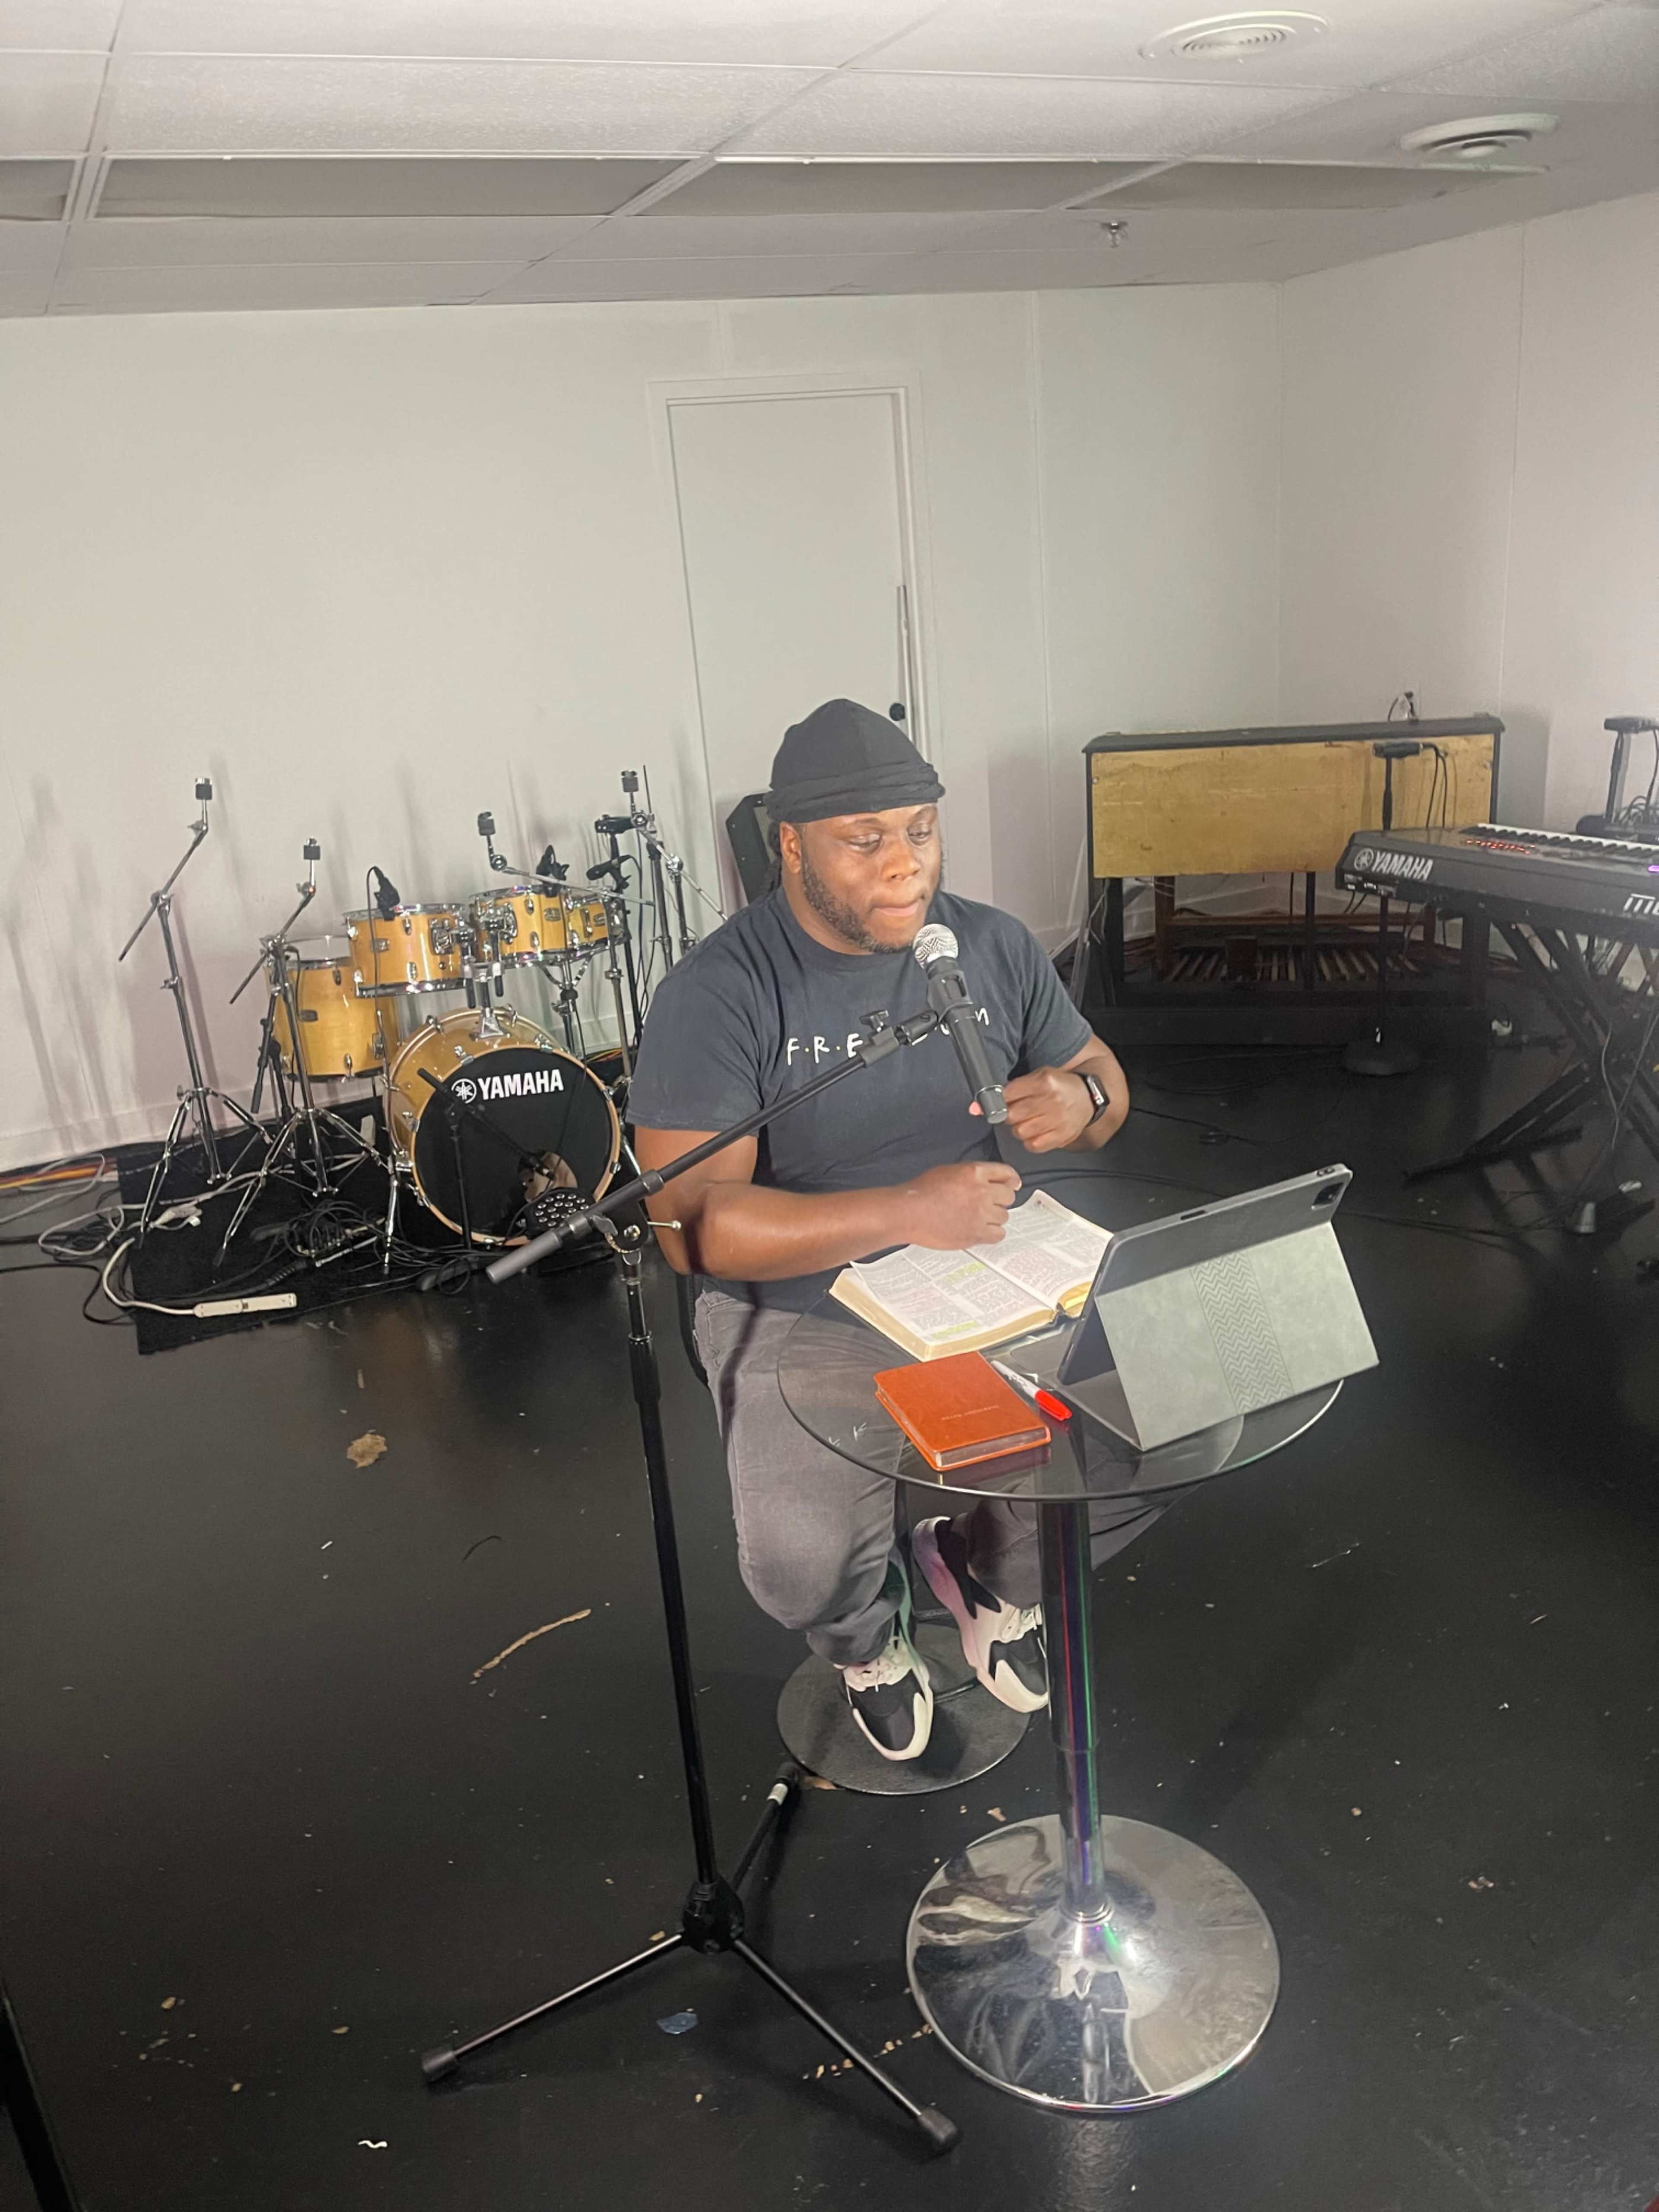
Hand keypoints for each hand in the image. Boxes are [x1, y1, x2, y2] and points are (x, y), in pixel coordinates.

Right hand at [898, 1161, 1022, 1248]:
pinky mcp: (975, 1233)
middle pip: (1008, 1196)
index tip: (1013, 1184)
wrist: (908, 1212)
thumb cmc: (920, 1192)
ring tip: (980, 1218)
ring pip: (1004, 1216)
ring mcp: (980, 1214)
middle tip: (990, 1203)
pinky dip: (993, 1233)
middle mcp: (981, 1192)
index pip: (1007, 1173)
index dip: (1012, 1180)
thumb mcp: (947, 1171)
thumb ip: (970, 1175)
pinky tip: (982, 1230)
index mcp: (974, 1172)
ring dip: (995, 1217)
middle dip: (1001, 1199)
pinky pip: (998, 1234)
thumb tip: (985, 1181)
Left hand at [982, 1067, 1094, 1151]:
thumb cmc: (1059, 1086)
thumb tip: (975, 1107)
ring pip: (1020, 1132)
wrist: (1088, 1098)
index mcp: (1044, 1081)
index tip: (991, 1104)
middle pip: (1012, 1115)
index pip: (1008, 1094)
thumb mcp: (1038, 1077)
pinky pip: (1033, 1145)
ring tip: (1029, 1121)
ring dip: (1019, 1128)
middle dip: (1008, 1115)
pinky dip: (1030, 1140)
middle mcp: (1051, 1100)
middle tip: (1016, 1112)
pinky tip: (1036, 1131)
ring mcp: (1057, 1120)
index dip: (996, 1101)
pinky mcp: (1061, 1136)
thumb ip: (1011, 1089)